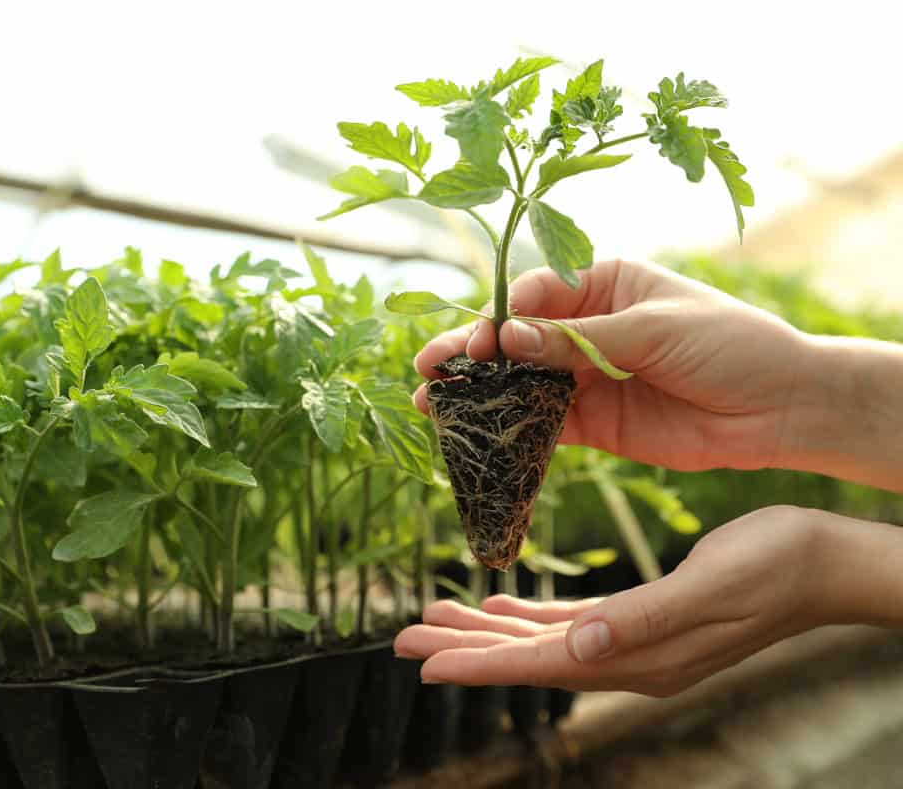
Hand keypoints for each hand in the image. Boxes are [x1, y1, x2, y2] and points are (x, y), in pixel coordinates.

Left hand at [394, 506, 838, 696]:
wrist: (824, 562)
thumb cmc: (775, 567)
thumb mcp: (711, 586)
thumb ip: (645, 619)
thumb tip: (583, 646)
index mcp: (641, 655)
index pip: (542, 665)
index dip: (480, 664)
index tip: (424, 661)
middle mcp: (631, 656)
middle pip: (528, 657)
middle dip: (465, 648)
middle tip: (402, 638)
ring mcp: (636, 641)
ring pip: (541, 640)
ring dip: (486, 631)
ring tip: (434, 618)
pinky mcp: (642, 617)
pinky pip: (570, 623)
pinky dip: (529, 616)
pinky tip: (499, 604)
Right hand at [412, 259, 811, 472]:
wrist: (782, 409)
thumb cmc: (730, 344)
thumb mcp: (655, 330)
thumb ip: (580, 339)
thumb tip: (508, 339)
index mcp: (604, 284)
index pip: (535, 295)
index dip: (499, 318)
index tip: (478, 343)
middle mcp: (587, 327)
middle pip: (516, 339)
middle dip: (471, 353)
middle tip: (428, 369)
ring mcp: (587, 376)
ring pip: (520, 382)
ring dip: (479, 392)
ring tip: (432, 403)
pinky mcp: (594, 421)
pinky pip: (543, 423)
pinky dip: (512, 429)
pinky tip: (478, 435)